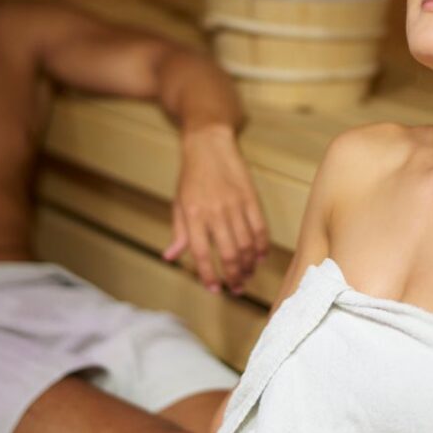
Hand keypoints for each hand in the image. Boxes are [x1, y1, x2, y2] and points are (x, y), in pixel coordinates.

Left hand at [164, 124, 267, 293]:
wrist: (209, 143)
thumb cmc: (191, 175)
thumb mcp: (178, 203)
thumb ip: (178, 232)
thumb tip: (170, 257)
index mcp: (194, 215)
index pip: (201, 253)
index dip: (208, 275)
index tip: (214, 289)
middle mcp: (215, 212)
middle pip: (228, 253)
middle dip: (234, 276)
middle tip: (236, 288)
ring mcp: (235, 205)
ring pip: (246, 244)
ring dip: (248, 265)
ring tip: (247, 275)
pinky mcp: (251, 198)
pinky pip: (260, 228)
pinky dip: (262, 245)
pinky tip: (260, 256)